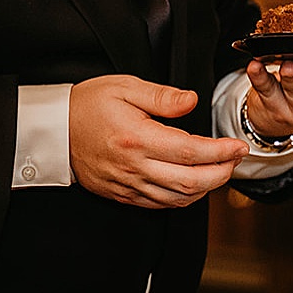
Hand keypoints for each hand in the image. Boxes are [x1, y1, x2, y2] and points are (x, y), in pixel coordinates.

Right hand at [67, 75, 248, 208]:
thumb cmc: (88, 105)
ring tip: (221, 170)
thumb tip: (192, 101)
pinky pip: (160, 205)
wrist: (54, 130)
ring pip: (178, 199)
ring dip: (206, 189)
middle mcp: (134, 167)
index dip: (221, 152)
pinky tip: (194, 185)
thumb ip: (162, 96)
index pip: (191, 152)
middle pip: (190, 182)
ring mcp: (128, 185)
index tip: (238, 146)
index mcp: (137, 138)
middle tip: (236, 159)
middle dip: (221, 174)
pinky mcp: (122, 195)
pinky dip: (183, 198)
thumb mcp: (125, 87)